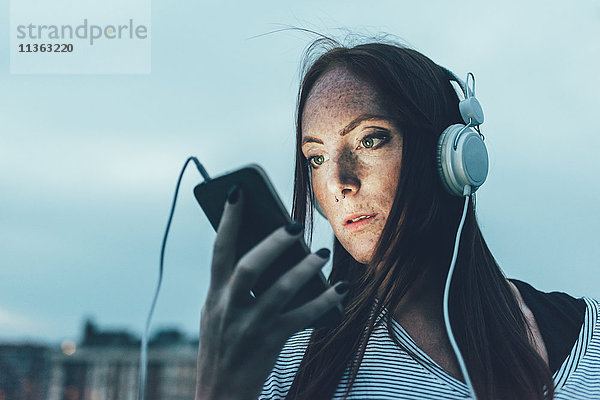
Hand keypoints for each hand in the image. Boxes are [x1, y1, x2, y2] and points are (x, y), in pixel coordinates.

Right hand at [195, 185, 347, 399]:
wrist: (219, 394)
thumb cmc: (222, 347)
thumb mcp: (217, 314)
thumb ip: (234, 286)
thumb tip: (267, 253)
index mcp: (214, 296)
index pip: (219, 250)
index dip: (228, 220)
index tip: (239, 192)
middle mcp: (229, 309)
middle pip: (249, 267)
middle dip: (271, 243)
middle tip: (294, 225)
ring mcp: (250, 327)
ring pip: (279, 291)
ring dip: (304, 269)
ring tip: (322, 253)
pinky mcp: (270, 343)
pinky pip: (302, 318)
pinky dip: (323, 301)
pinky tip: (341, 288)